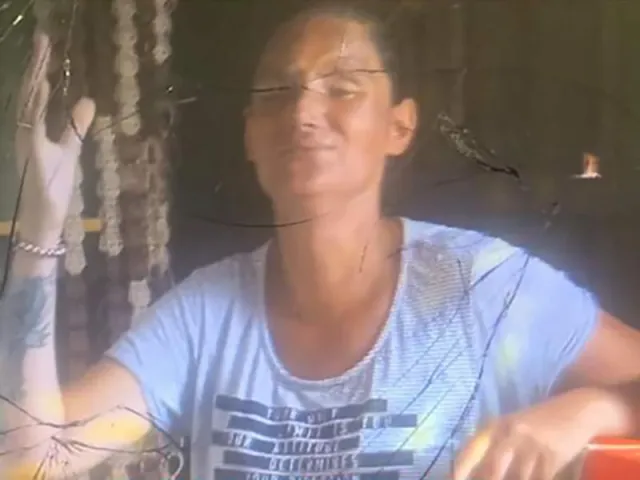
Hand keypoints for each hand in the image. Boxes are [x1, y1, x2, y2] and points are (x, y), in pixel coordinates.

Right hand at [15, 30, 94, 244]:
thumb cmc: (54, 186)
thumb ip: (75, 127)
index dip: (40, 69)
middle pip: (29, 92)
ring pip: (28, 103)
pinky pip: (33, 124)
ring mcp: (26, 141)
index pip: (37, 94)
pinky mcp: (33, 154)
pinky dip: (37, 105)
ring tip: (41, 53)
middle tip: (43, 38)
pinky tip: (42, 87)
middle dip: (36, 65)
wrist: (44, 217)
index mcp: (32, 129)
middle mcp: (25, 131)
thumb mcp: (70, 151)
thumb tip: (87, 101)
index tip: (45, 45)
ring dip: (34, 77)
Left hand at [453, 389, 617, 479]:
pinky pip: (539, 479)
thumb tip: (473, 471)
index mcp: (496, 425)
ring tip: (513, 479)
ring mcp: (533, 445)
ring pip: (517, 479)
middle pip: (493, 469)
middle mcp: (511, 433)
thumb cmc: (540, 422)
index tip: (453, 479)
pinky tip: (532, 478)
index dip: (461, 468)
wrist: (577, 410)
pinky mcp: (553, 457)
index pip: (472, 449)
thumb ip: (495, 447)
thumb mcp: (513, 428)